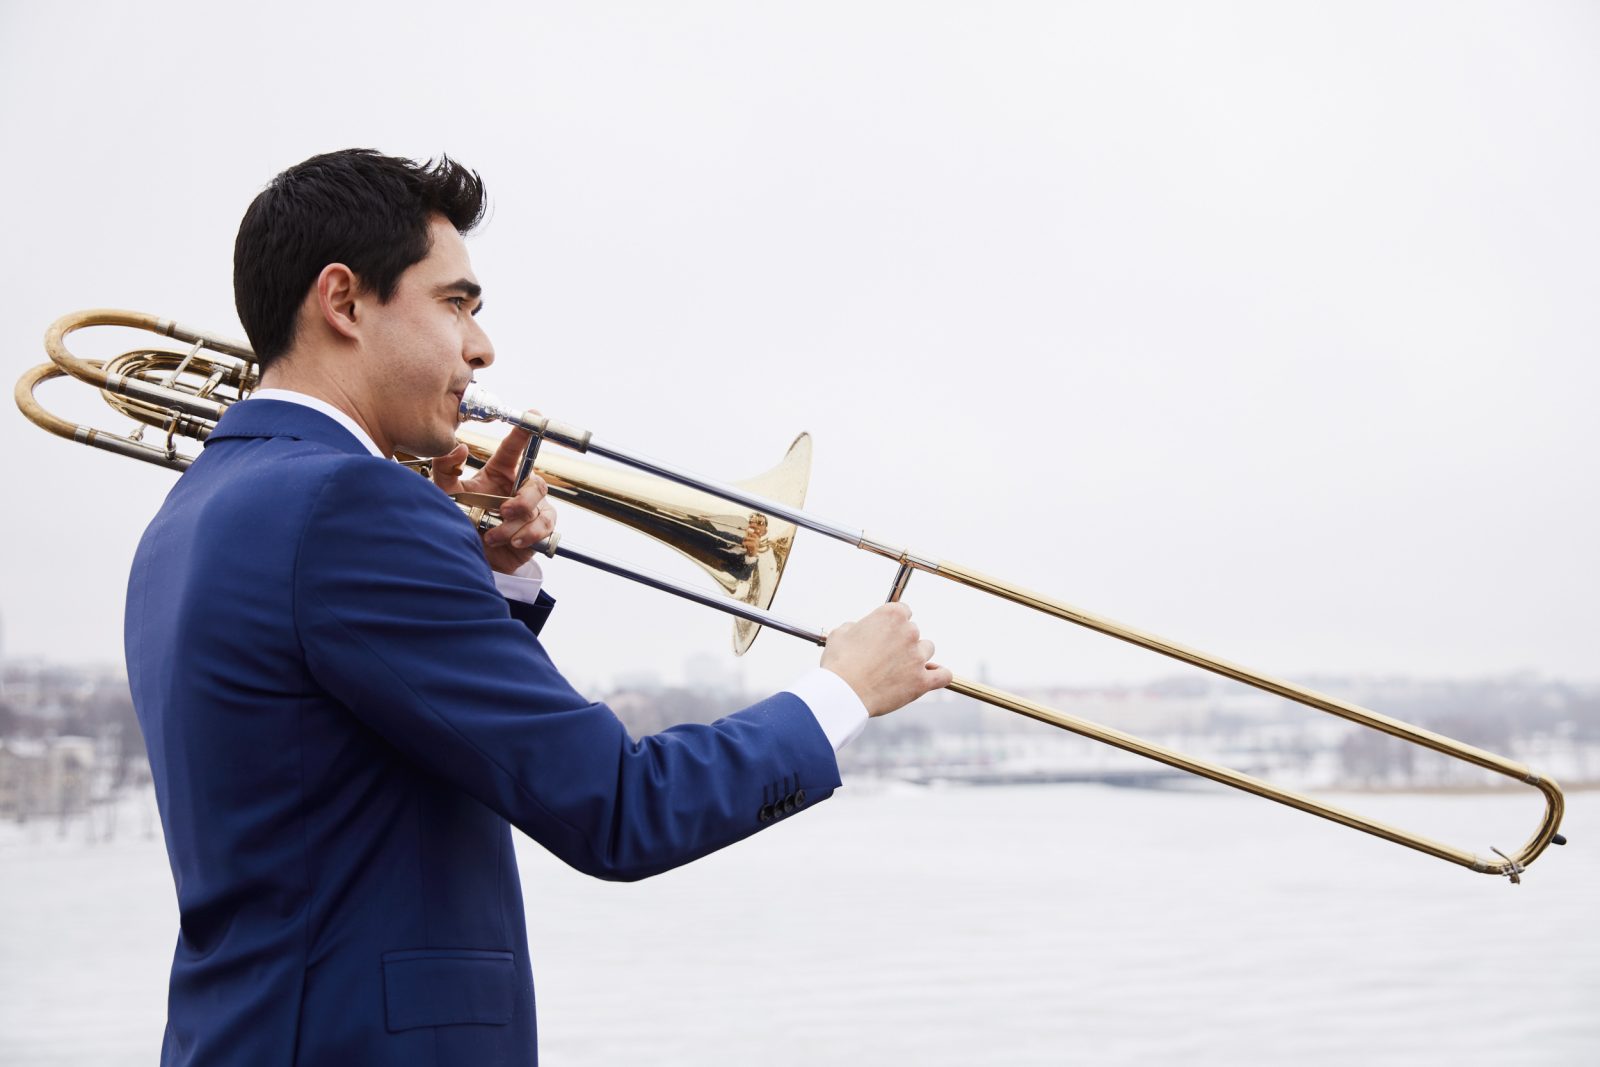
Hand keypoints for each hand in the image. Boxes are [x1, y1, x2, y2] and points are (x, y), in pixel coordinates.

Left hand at [430, 426, 556, 574]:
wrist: (468, 555)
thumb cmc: (460, 521)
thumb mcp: (446, 493)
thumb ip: (445, 468)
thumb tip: (458, 446)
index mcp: (499, 473)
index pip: (514, 449)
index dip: (524, 433)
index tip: (533, 414)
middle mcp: (518, 488)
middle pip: (536, 482)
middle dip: (522, 499)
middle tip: (503, 511)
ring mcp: (531, 509)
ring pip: (538, 506)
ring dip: (516, 522)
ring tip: (494, 535)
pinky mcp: (538, 529)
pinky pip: (544, 526)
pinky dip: (528, 535)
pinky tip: (512, 541)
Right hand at [820, 602, 950, 716]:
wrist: (842, 694)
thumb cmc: (839, 664)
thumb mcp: (841, 633)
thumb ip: (857, 626)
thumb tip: (860, 630)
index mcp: (891, 616)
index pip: (904, 611)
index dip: (893, 623)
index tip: (887, 633)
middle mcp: (909, 632)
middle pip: (914, 631)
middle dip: (901, 642)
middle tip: (885, 656)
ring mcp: (918, 657)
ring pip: (927, 650)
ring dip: (916, 657)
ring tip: (899, 670)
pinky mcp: (922, 681)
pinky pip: (943, 675)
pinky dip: (939, 675)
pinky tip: (932, 675)